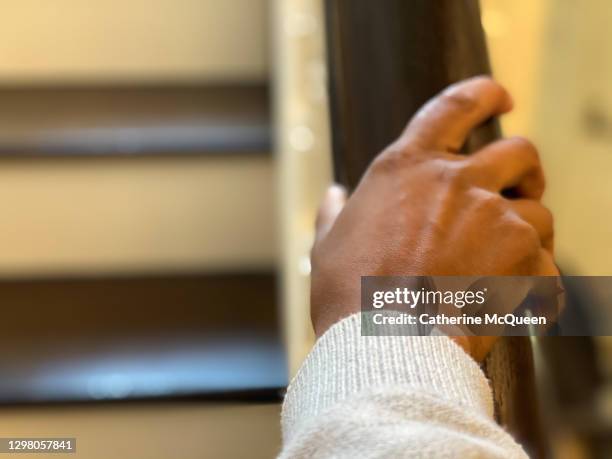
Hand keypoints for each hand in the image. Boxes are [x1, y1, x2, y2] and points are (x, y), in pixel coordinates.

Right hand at [310, 76, 557, 360]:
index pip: (455, 105)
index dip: (483, 94)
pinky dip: (536, 279)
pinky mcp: (522, 254)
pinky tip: (514, 297)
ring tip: (508, 260)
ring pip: (539, 210)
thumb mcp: (328, 246)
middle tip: (519, 189)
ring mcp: (493, 214)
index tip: (500, 97)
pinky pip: (547, 262)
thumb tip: (334, 194)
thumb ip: (334, 213)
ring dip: (530, 231)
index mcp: (407, 167)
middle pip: (519, 150)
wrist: (388, 342)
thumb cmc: (351, 295)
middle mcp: (456, 180)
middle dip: (524, 168)